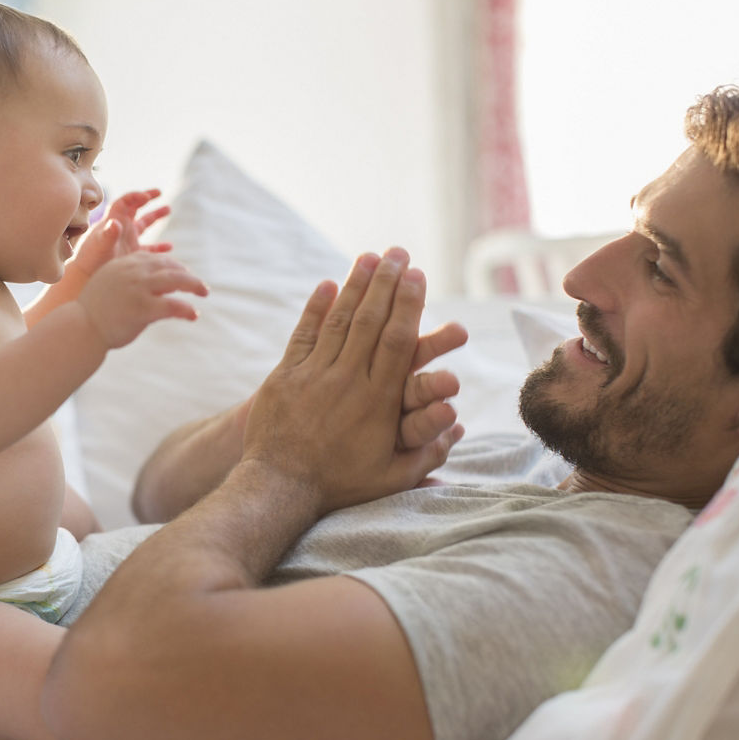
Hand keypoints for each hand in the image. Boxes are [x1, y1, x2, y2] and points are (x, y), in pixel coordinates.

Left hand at [70, 189, 171, 277]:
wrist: (86, 276)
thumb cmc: (90, 259)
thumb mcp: (100, 246)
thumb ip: (108, 234)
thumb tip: (115, 223)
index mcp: (113, 221)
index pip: (125, 202)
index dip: (136, 196)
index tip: (147, 196)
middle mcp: (121, 228)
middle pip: (135, 208)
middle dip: (146, 198)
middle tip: (159, 192)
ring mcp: (127, 240)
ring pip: (144, 224)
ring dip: (155, 216)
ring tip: (168, 209)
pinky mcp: (132, 254)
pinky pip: (149, 248)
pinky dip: (159, 247)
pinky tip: (169, 247)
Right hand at [77, 252, 207, 348]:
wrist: (80, 328)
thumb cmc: (94, 311)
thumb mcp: (110, 285)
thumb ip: (131, 281)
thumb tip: (147, 286)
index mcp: (124, 264)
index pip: (155, 258)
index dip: (172, 265)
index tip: (182, 273)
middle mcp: (133, 272)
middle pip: (170, 266)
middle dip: (187, 275)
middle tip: (200, 285)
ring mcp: (139, 289)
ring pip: (177, 280)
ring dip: (194, 285)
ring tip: (204, 292)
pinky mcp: (144, 308)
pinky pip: (173, 305)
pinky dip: (186, 309)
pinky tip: (193, 315)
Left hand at [241, 249, 462, 513]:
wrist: (279, 486)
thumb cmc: (339, 484)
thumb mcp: (391, 477)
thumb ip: (427, 451)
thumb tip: (459, 425)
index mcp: (378, 401)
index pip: (399, 341)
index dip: (409, 304)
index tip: (418, 276)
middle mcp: (347, 380)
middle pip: (371, 321)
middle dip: (386, 283)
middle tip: (399, 253)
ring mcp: (313, 375)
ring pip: (338, 320)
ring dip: (355, 286)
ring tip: (369, 257)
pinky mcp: (285, 376)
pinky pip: (303, 334)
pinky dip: (315, 308)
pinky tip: (327, 284)